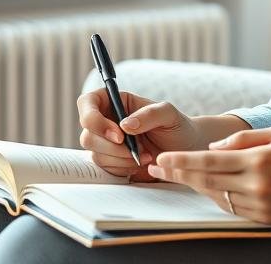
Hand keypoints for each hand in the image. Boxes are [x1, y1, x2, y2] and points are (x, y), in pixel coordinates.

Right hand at [77, 88, 204, 181]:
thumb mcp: (168, 114)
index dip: (94, 119)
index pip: (87, 103)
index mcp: (115, 101)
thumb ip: (149, 114)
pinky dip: (123, 168)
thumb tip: (125, 125)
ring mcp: (106, 142)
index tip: (119, 133)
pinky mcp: (110, 161)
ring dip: (121, 158)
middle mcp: (106, 120)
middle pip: (87, 134)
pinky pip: (105, 168)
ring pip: (94, 154)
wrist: (183, 151)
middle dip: (112, 147)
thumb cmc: (176, 126)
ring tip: (145, 155)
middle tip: (138, 149)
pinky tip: (140, 163)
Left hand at [147, 127, 270, 223]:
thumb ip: (242, 138)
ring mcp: (260, 205)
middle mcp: (256, 185)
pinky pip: (233, 208)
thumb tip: (214, 147)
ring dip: (198, 186)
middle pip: (207, 181)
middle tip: (156, 168)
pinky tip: (209, 188)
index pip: (209, 162)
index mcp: (257, 160)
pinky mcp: (265, 219)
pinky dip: (219, 197)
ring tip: (180, 175)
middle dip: (179, 174)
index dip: (183, 161)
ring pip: (218, 197)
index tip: (163, 158)